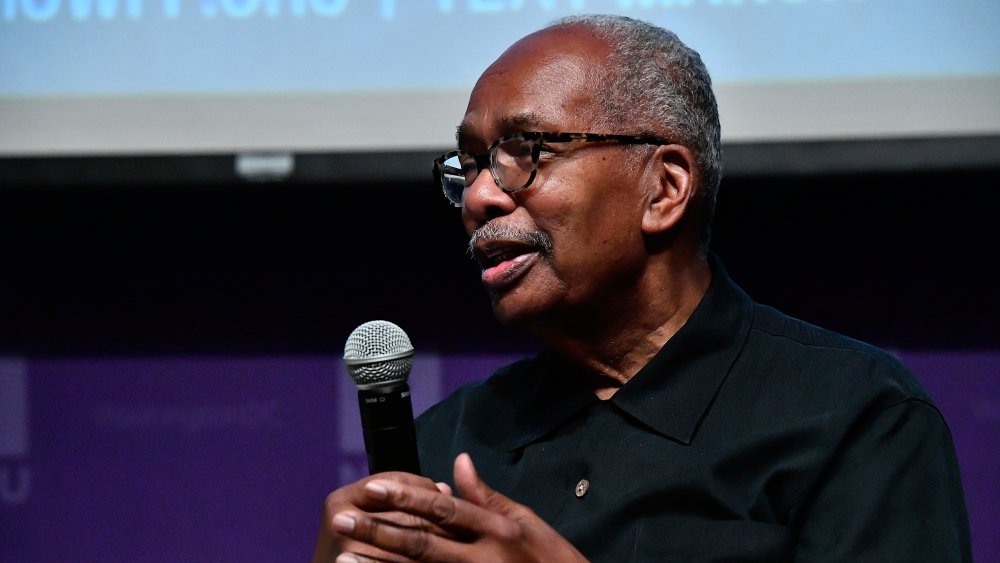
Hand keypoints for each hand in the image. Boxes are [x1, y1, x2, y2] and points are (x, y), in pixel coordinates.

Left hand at [329, 453, 588, 562]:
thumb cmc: (549, 559)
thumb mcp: (524, 522)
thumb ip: (487, 496)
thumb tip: (459, 461)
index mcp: (498, 530)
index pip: (443, 509)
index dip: (406, 496)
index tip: (372, 487)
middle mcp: (484, 559)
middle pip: (422, 543)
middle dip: (378, 531)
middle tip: (341, 520)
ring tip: (343, 557)